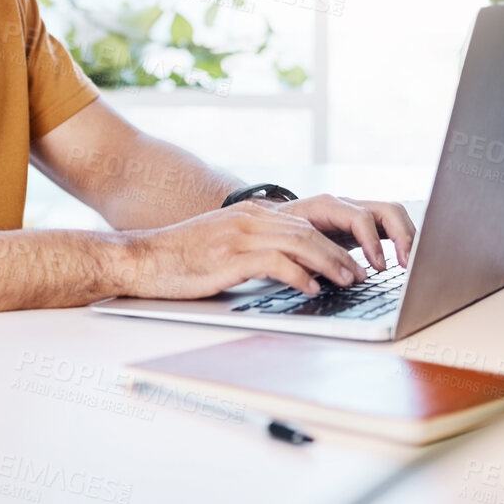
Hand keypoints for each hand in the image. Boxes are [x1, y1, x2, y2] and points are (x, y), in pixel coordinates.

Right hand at [115, 202, 371, 299]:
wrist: (142, 259)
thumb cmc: (181, 259)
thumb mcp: (224, 244)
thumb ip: (256, 248)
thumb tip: (292, 269)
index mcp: (251, 214)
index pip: (305, 222)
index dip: (334, 241)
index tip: (352, 260)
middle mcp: (250, 219)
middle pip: (310, 230)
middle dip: (341, 253)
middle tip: (360, 274)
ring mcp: (240, 235)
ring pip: (301, 242)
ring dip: (330, 264)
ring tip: (347, 281)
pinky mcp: (230, 256)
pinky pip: (276, 261)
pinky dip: (299, 275)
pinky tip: (311, 288)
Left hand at [272, 194, 415, 275]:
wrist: (268, 219)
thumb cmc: (276, 232)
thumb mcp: (287, 244)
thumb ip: (308, 257)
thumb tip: (332, 276)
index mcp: (327, 206)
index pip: (360, 218)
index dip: (373, 242)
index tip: (379, 267)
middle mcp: (346, 205)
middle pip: (387, 210)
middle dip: (402, 236)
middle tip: (407, 264)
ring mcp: (356, 212)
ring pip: (393, 215)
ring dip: (407, 237)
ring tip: (411, 264)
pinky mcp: (361, 224)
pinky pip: (388, 226)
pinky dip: (401, 240)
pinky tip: (404, 260)